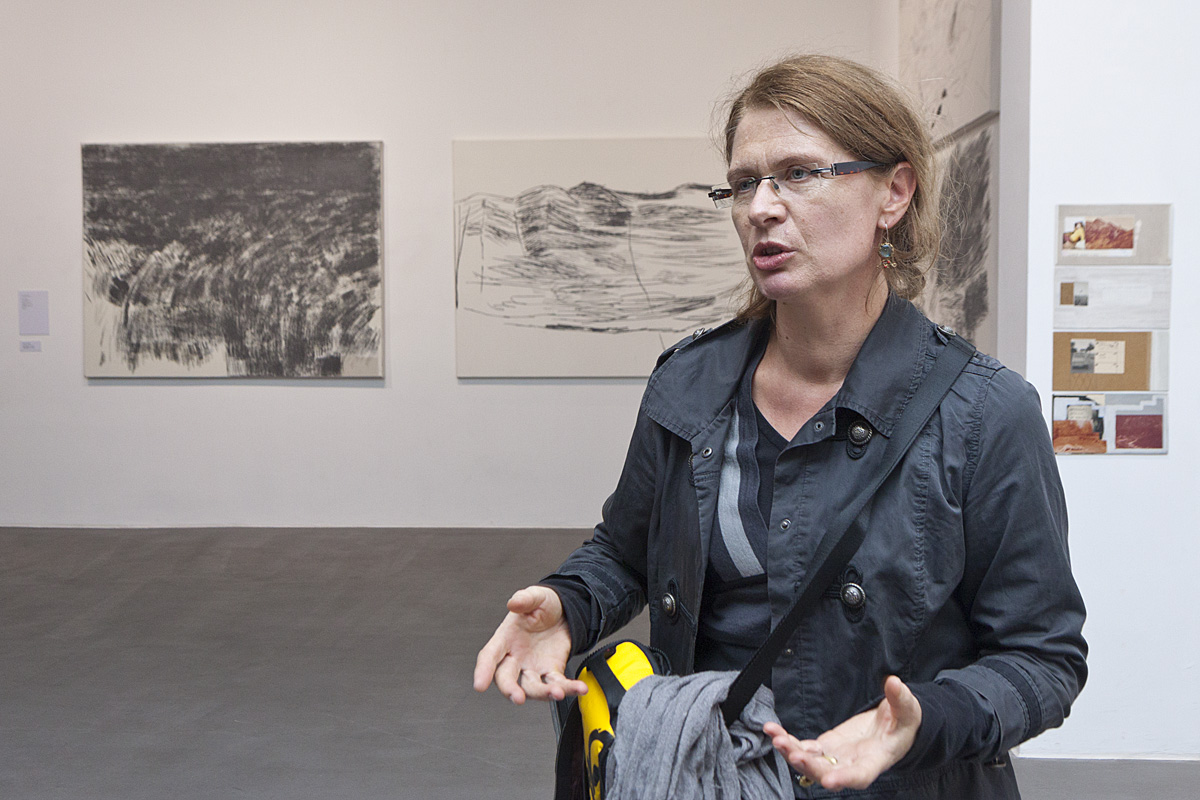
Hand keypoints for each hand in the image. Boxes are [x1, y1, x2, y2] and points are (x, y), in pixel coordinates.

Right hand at [472, 585, 587, 703]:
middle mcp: (516, 657)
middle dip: (510, 690)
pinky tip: (578, 688)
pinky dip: (568, 688)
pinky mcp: (552, 671)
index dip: (483, 670)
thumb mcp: (535, 596)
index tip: (480, 684)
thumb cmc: (543, 605)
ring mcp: (533, 667)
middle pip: (507, 678)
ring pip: (533, 687)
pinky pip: (558, 683)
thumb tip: (513, 602)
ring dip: (544, 693)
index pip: (489, 656)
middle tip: (518, 698)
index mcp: (506, 638)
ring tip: (558, 692)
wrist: (564, 611)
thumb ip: (524, 599)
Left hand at [763, 675, 921, 790]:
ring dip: (792, 753)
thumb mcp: (908, 710)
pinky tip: (773, 731)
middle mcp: (852, 764)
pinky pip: (804, 748)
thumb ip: (900, 698)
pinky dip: (788, 741)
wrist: (892, 728)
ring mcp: (836, 757)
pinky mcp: (826, 746)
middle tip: (792, 754)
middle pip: (827, 773)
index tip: (829, 780)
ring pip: (811, 762)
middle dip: (808, 766)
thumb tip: (894, 682)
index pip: (860, 776)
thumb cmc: (903, 723)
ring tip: (776, 738)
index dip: (844, 779)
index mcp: (875, 760)